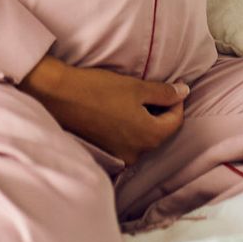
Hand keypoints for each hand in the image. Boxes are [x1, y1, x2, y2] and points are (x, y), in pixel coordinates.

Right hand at [20, 55, 187, 166]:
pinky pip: (124, 141)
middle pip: (159, 131)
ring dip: (142, 119)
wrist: (58, 96)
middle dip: (159, 111)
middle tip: (148, 90)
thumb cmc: (98, 89)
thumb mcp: (136, 87)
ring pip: (141, 136)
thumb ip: (164, 93)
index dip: (176, 101)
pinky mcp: (104, 152)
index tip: (168, 86)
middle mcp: (137, 153)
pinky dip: (126, 127)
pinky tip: (115, 110)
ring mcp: (119, 155)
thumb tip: (184, 92)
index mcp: (150, 137)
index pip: (176, 121)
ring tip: (130, 99)